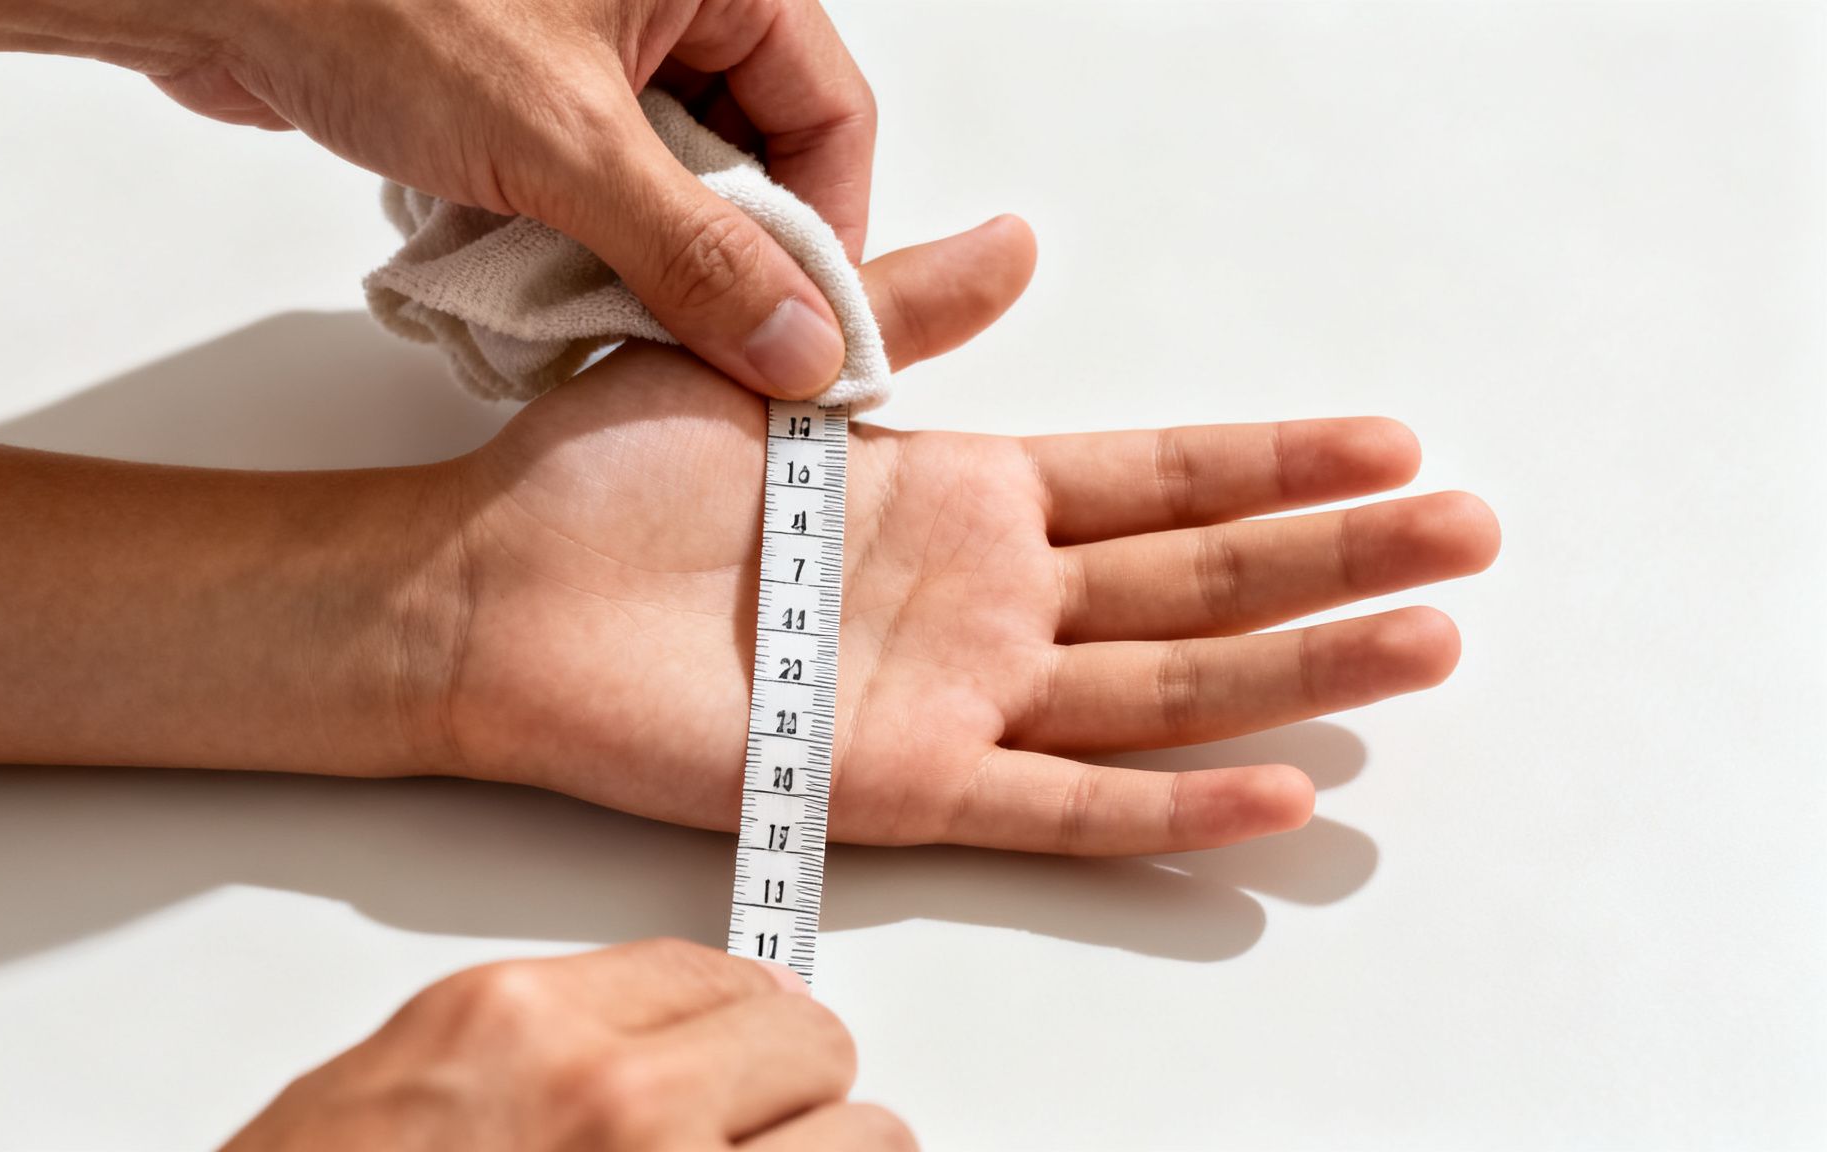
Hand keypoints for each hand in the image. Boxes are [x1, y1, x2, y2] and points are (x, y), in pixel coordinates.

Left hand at [155, 0, 874, 399]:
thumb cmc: (372, 4)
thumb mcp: (565, 144)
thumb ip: (695, 255)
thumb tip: (801, 347)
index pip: (830, 109)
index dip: (824, 229)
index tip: (799, 333)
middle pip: (756, 148)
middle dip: (727, 252)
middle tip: (699, 342)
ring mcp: (592, 43)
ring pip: (673, 174)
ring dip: (646, 254)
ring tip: (604, 307)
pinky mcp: (524, 88)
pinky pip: (597, 179)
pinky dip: (581, 237)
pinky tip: (538, 273)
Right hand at [221, 939, 911, 1151]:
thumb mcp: (406, 1090)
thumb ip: (546, 1052)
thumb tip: (670, 1048)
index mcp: (523, 1026)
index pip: (722, 977)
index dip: (744, 1029)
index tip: (750, 1061)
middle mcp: (616, 1102)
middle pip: (812, 1046)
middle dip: (793, 1099)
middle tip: (746, 1144)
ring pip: (871, 1141)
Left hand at [429, 214, 1501, 853]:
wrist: (493, 584)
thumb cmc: (613, 479)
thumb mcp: (779, 363)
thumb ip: (906, 314)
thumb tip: (1018, 239)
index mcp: (963, 496)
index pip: (1157, 480)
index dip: (1276, 466)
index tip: (1385, 442)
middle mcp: (984, 601)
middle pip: (1198, 581)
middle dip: (1335, 557)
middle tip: (1466, 533)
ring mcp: (956, 696)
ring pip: (1163, 689)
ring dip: (1298, 667)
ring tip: (1423, 638)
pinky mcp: (902, 782)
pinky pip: (1062, 804)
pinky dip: (1170, 806)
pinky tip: (1278, 788)